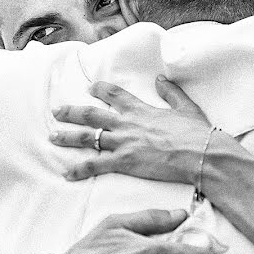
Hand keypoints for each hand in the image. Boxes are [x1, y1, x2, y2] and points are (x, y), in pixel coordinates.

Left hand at [50, 77, 211, 183]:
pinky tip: (67, 174)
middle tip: (57, 111)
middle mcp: (126, 123)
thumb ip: (170, 92)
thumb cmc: (196, 133)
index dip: (100, 90)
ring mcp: (122, 143)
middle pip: (91, 115)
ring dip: (67, 137)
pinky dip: (79, 170)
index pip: (114, 94)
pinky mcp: (123, 162)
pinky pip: (94, 165)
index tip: (90, 88)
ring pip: (86, 138)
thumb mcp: (185, 107)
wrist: (200, 154)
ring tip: (53, 137)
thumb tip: (160, 79)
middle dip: (71, 112)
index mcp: (140, 109)